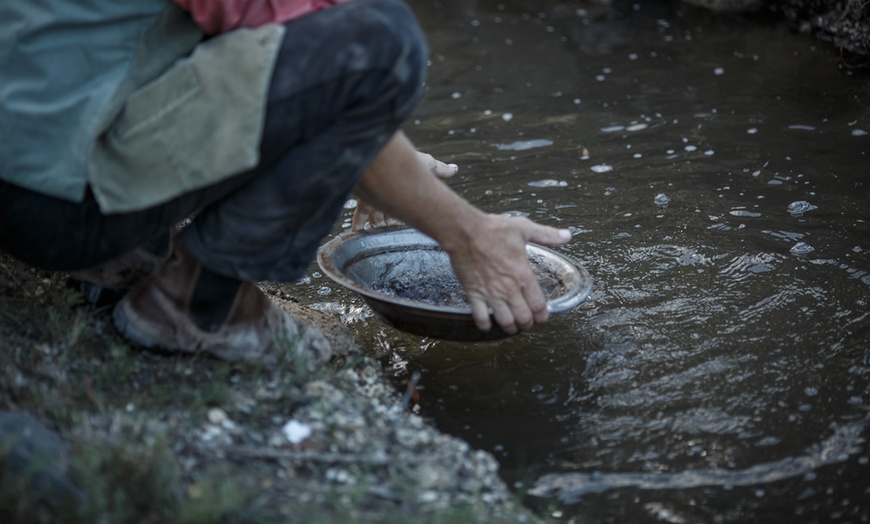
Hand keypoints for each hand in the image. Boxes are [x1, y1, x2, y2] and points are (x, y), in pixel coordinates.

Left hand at [351, 151, 457, 230]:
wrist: (384, 162)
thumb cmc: (409, 161)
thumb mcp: (428, 166)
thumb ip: (441, 169)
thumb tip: (455, 168)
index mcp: (402, 187)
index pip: (403, 203)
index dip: (403, 213)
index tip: (404, 222)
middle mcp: (388, 193)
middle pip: (387, 211)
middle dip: (386, 221)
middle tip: (388, 231)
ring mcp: (374, 197)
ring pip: (374, 216)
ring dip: (375, 224)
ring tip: (375, 233)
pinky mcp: (363, 200)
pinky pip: (360, 215)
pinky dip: (358, 224)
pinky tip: (355, 232)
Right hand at [353, 131, 571, 334]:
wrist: (465, 232)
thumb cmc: (493, 229)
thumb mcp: (524, 229)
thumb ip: (547, 235)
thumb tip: (567, 236)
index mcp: (523, 275)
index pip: (539, 305)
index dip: (543, 316)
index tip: (542, 317)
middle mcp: (509, 288)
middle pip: (523, 318)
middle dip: (527, 324)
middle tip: (527, 322)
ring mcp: (491, 293)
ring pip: (505, 322)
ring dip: (510, 327)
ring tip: (511, 325)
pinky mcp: (474, 294)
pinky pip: (480, 317)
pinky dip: (485, 325)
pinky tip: (488, 323)